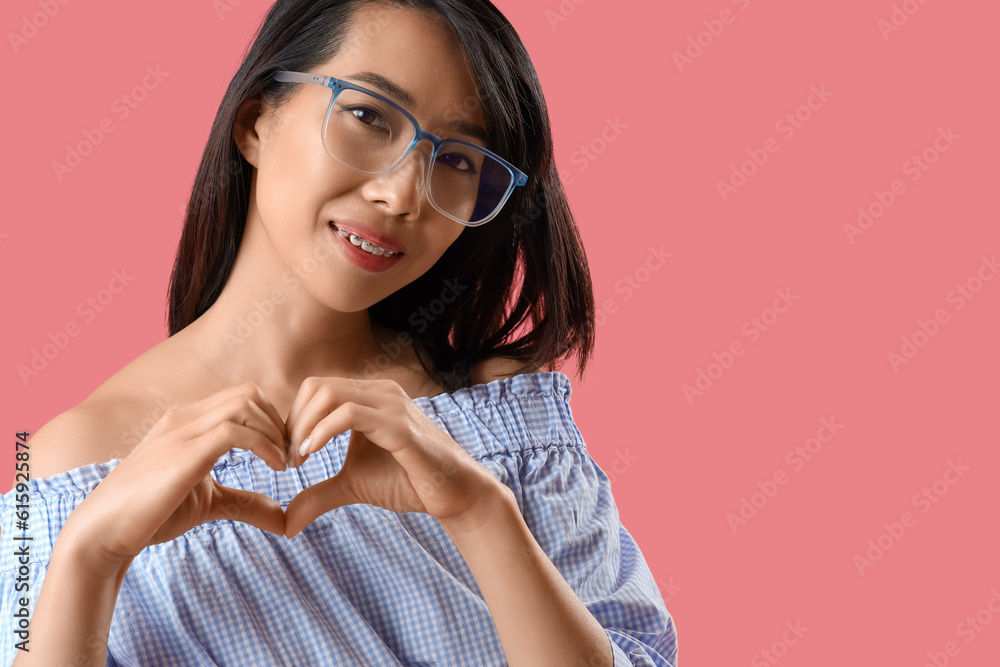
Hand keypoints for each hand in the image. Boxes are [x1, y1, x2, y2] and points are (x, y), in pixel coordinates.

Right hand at [60, 383, 287, 576]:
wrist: (102, 533)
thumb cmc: (150, 515)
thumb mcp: (208, 503)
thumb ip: (244, 502)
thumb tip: (284, 519)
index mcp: (187, 422)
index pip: (242, 397)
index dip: (273, 420)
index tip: (287, 451)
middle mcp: (184, 418)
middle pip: (249, 393)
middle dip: (279, 421)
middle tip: (291, 456)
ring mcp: (182, 432)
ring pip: (244, 404)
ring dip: (275, 432)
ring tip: (285, 463)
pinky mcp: (183, 454)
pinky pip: (234, 431)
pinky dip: (265, 445)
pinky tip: (275, 469)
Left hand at [283, 377, 502, 536]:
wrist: (452, 494)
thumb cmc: (408, 482)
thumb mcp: (352, 486)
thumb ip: (319, 495)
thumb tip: (286, 524)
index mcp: (368, 397)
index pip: (316, 388)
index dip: (293, 418)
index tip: (288, 455)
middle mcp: (380, 392)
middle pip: (316, 386)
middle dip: (293, 422)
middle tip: (289, 459)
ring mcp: (391, 405)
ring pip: (329, 393)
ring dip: (303, 426)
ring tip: (298, 459)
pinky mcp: (399, 425)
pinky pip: (349, 413)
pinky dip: (321, 432)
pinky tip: (312, 454)